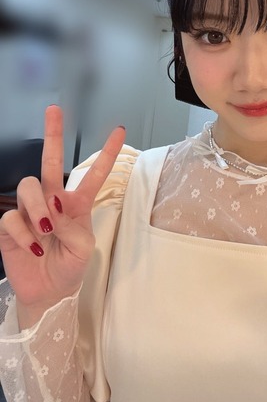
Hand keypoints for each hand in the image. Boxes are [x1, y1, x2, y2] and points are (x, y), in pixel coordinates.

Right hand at [0, 105, 125, 321]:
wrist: (48, 291)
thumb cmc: (70, 266)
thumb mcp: (83, 247)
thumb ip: (73, 225)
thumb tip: (53, 208)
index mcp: (77, 203)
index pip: (94, 174)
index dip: (107, 153)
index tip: (120, 130)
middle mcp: (53, 199)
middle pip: (51, 160)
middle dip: (53, 134)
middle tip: (54, 110)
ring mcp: (30, 210)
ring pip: (29, 185)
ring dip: (39, 205)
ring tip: (46, 228)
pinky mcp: (11, 225)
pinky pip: (13, 217)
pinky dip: (24, 233)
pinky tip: (33, 247)